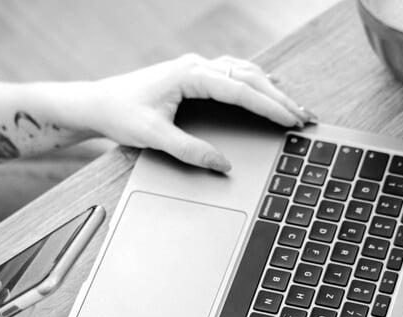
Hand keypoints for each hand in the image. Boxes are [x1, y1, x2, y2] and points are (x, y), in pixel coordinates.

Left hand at [74, 54, 313, 171]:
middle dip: (279, 98)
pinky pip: (233, 74)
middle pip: (249, 78)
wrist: (97, 103)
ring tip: (294, 108)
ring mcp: (195, 68)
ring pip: (244, 73)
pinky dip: (255, 83)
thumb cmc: (121, 115)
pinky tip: (270, 87)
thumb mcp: (154, 138)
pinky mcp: (193, 75)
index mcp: (188, 74)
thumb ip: (190, 151)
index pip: (239, 89)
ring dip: (270, 89)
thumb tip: (222, 165)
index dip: (268, 106)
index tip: (290, 120)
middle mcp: (195, 65)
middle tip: (304, 117)